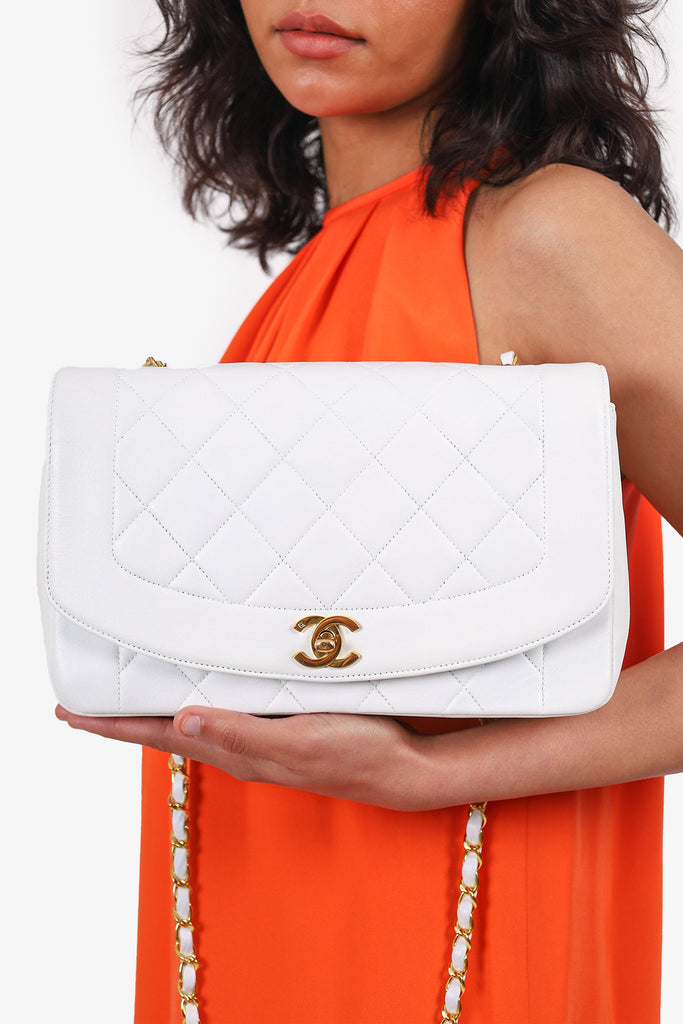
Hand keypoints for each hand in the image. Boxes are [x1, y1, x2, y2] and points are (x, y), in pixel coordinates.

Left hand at [55, 705, 430, 810]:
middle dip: (124, 717)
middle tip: (84, 704)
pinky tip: (198, 690)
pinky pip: (222, 714)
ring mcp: (260, 740)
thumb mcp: (299, 742)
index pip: (159, 737)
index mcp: (237, 751)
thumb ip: (242, 733)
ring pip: (191, 723)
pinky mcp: (280, 728)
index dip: (113, 725)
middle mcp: (241, 748)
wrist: (403, 768)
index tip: (70, 712)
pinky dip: (196, 701)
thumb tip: (181, 722)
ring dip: (155, 710)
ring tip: (127, 697)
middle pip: (165, 731)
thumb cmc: (357, 754)